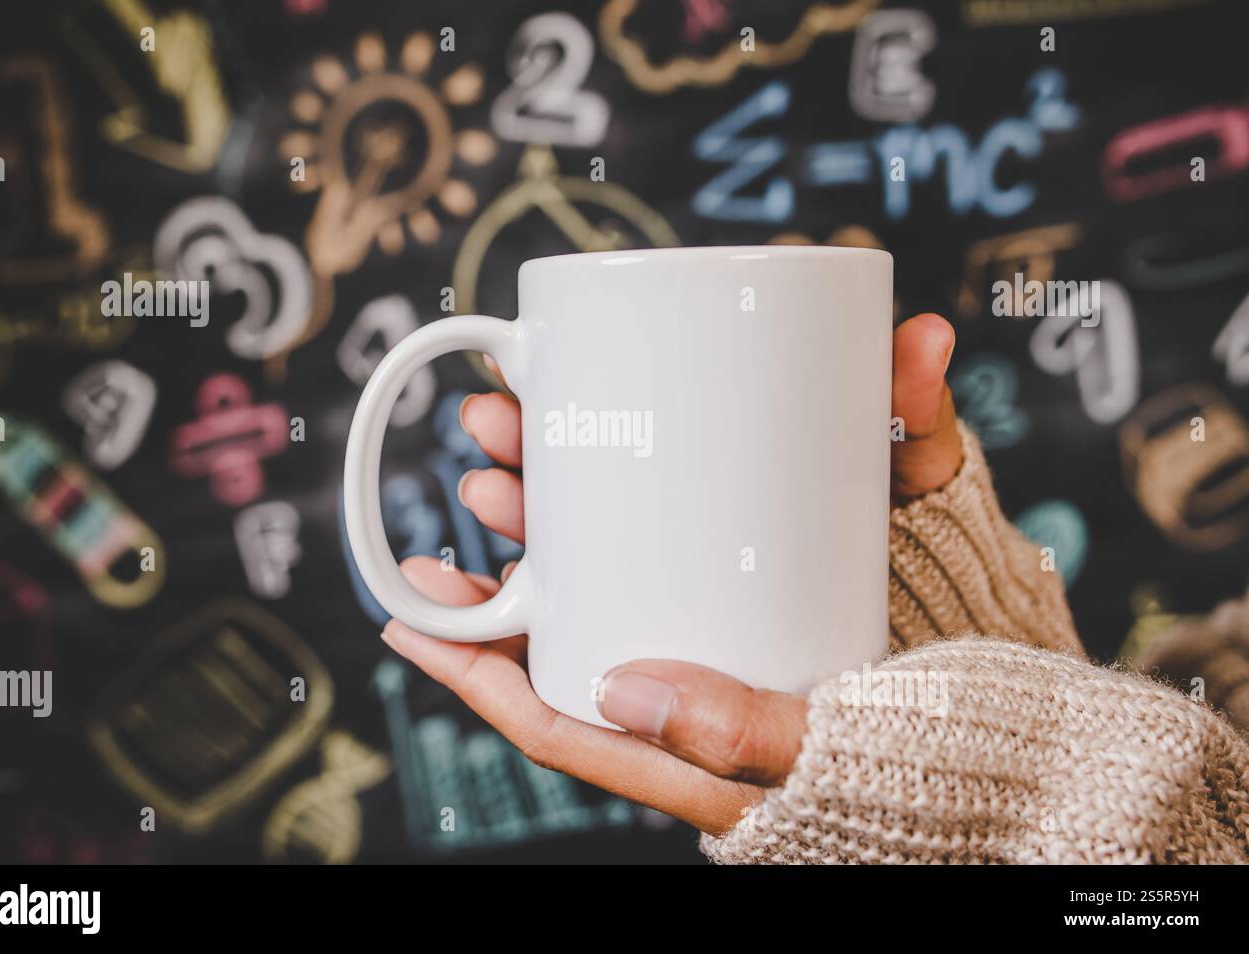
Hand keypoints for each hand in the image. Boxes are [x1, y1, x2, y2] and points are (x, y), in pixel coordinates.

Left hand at [382, 312, 961, 833]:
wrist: (1053, 744)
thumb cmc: (954, 761)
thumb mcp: (846, 754)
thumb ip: (739, 734)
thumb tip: (623, 691)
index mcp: (697, 751)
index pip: (558, 717)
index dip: (473, 666)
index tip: (408, 610)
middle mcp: (709, 686)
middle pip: (588, 613)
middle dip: (522, 537)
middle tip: (486, 458)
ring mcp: (751, 626)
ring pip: (638, 560)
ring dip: (577, 492)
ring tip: (527, 431)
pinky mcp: (801, 578)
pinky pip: (721, 526)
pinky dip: (693, 471)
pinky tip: (653, 433)